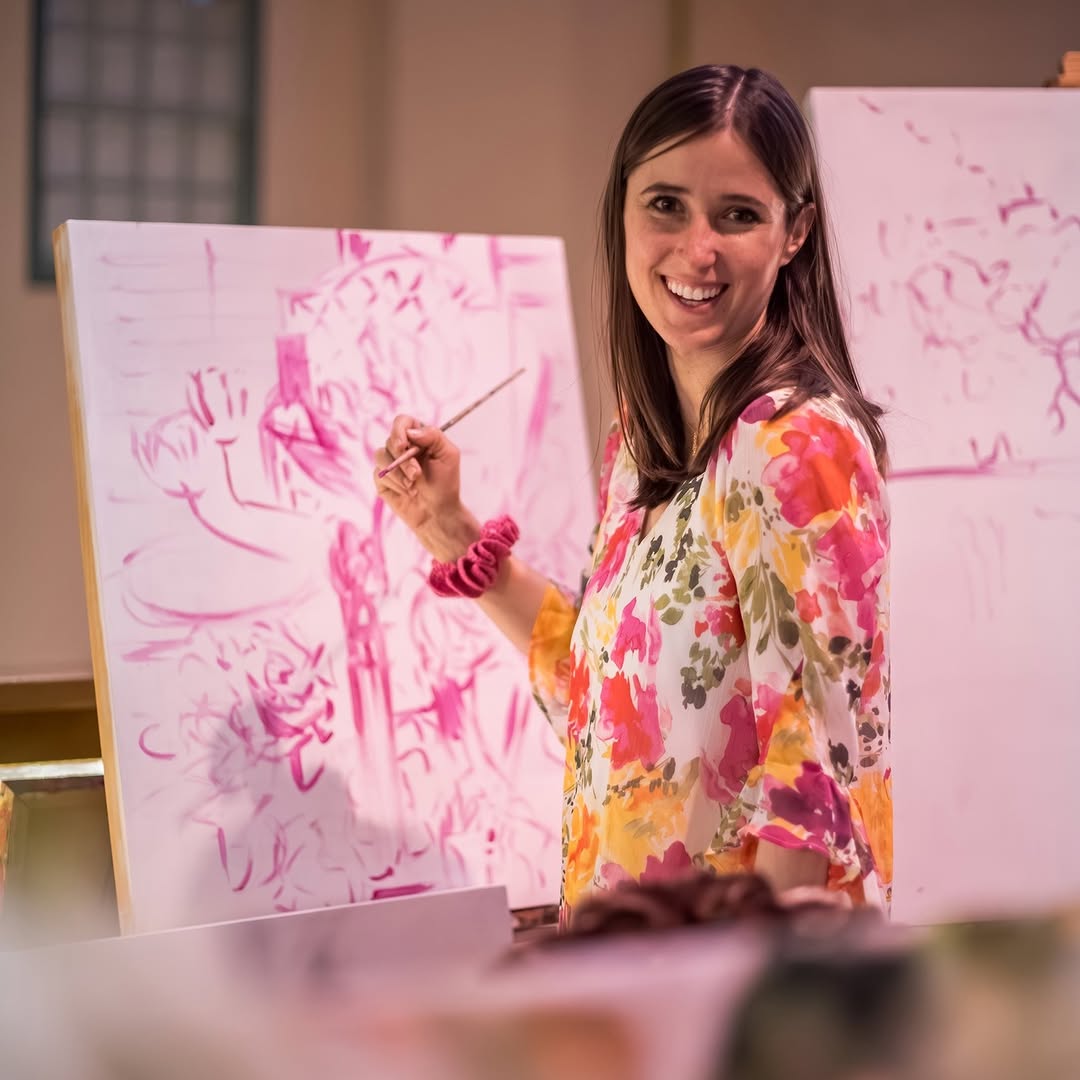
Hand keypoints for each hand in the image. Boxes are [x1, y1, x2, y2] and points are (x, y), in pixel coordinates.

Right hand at [372, 415, 478, 559]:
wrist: (438, 513)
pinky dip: (394, 483)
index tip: (404, 445)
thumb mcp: (448, 455)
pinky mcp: (382, 479)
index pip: (402, 422)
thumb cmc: (445, 483)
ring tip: (414, 485)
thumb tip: (411, 430)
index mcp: (418, 437)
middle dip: (403, 459)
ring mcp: (390, 462)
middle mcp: (402, 447)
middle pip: (390, 440)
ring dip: (399, 473)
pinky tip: (408, 492)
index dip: (399, 430)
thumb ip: (433, 436)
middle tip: (416, 474)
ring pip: (381, 456)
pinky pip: (379, 474)